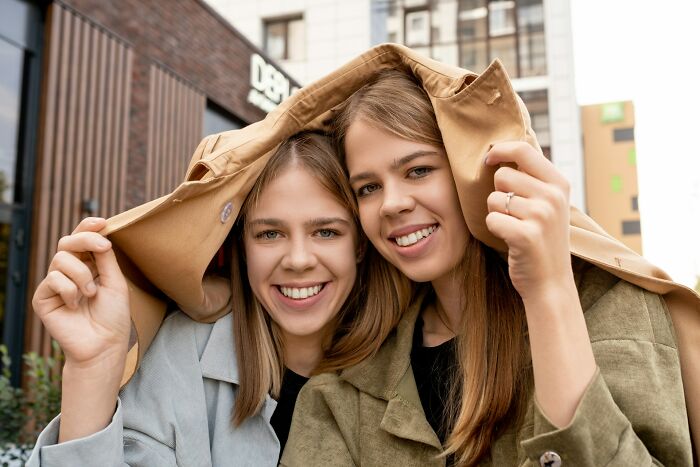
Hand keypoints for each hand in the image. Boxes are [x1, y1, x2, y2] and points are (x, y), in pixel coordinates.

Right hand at [32, 217, 129, 370]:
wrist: (104, 344)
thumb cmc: (113, 315)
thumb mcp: (115, 281)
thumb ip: (105, 257)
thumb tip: (100, 233)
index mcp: (89, 266)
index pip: (82, 239)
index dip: (88, 227)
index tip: (103, 223)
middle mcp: (69, 272)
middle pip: (68, 242)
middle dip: (86, 240)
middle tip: (104, 248)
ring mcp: (54, 285)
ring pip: (61, 259)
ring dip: (82, 274)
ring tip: (91, 293)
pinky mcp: (42, 298)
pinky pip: (53, 280)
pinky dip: (70, 290)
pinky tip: (76, 305)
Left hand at [484, 142, 574, 301]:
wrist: (551, 282)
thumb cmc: (542, 240)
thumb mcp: (549, 204)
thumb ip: (533, 179)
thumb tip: (501, 150)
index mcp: (559, 183)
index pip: (523, 149)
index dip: (500, 149)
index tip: (488, 158)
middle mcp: (553, 196)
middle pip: (502, 175)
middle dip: (499, 193)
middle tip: (514, 214)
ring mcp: (542, 215)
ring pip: (493, 199)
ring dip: (496, 214)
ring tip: (514, 228)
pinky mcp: (526, 235)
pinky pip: (491, 219)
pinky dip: (494, 230)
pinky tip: (510, 240)